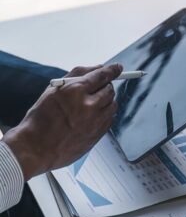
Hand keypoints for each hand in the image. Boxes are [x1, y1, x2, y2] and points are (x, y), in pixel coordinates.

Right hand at [2, 64, 122, 179]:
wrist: (36, 148)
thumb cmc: (41, 119)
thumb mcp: (53, 90)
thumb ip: (77, 75)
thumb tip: (98, 67)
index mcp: (75, 91)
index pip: (102, 75)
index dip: (112, 70)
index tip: (118, 68)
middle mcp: (89, 106)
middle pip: (110, 90)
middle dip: (105, 87)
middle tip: (97, 89)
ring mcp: (95, 122)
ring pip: (112, 105)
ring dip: (105, 101)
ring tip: (90, 104)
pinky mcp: (98, 134)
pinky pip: (110, 119)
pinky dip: (104, 115)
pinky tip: (91, 117)